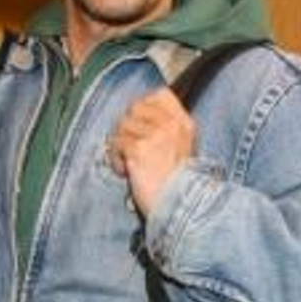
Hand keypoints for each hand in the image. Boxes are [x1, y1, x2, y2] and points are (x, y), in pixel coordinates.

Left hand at [109, 87, 195, 214]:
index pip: (160, 94)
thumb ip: (166, 132)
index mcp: (184, 124)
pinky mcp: (140, 148)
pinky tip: (125, 171)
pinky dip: (116, 159)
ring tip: (128, 164)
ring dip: (120, 145)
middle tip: (129, 147)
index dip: (144, 106)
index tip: (139, 125)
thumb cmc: (178, 186)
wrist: (179, 207)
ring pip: (122, 125)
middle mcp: (171, 125)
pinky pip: (117, 143)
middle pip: (135, 107)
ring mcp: (156, 135)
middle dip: (127, 127)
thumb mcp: (181, 150)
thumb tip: (138, 120)